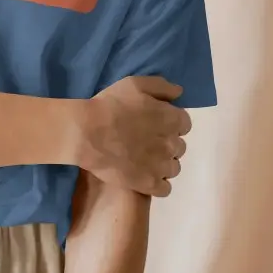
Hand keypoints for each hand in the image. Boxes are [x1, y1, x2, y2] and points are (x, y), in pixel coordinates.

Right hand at [71, 76, 191, 196]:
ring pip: (174, 168)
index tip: (156, 122)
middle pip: (179, 146)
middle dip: (166, 142)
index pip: (185, 124)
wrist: (87, 133)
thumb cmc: (110, 106)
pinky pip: (165, 188)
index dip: (170, 121)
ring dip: (163, 163)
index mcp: (171, 119)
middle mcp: (172, 144)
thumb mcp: (134, 84)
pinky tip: (144, 174)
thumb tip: (179, 93)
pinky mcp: (149, 185)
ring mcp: (161, 167)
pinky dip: (158, 182)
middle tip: (146, 139)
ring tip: (144, 158)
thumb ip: (161, 86)